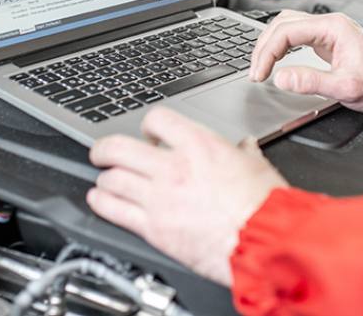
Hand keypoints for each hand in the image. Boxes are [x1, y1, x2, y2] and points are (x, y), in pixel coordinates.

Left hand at [87, 106, 286, 286]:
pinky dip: (101, 202)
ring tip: (104, 177)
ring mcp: (159, 197)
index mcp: (198, 145)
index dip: (148, 124)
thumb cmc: (263, 204)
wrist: (264, 241)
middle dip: (105, 148)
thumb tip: (245, 146)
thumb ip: (244, 152)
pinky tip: (99, 199)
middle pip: (119, 147)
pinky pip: (115, 211)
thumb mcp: (256, 165)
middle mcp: (173, 166)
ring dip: (105, 177)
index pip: (156, 119)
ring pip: (112, 179)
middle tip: (102, 151)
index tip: (147, 133)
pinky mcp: (154, 228)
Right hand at [250, 11, 362, 113]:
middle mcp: (329, 23)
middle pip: (282, 23)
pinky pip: (296, 34)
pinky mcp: (328, 39)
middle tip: (255, 71)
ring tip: (261, 65)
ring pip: (287, 25)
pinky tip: (276, 57)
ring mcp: (329, 30)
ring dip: (270, 43)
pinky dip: (281, 45)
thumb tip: (280, 77)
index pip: (286, 32)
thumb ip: (310, 82)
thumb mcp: (345, 88)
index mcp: (332, 28)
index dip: (266, 53)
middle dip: (263, 46)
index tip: (259, 73)